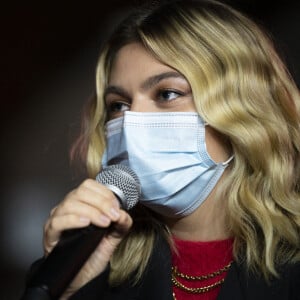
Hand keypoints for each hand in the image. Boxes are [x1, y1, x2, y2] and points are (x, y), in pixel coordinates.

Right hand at [43, 179, 132, 298]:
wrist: (79, 278)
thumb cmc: (92, 255)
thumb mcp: (112, 238)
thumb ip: (121, 225)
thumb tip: (124, 214)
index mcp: (82, 203)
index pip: (89, 186)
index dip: (105, 193)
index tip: (116, 208)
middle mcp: (68, 208)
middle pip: (81, 192)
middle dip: (101, 202)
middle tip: (112, 216)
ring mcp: (57, 219)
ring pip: (70, 204)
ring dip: (91, 211)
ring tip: (103, 223)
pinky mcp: (50, 234)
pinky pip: (58, 221)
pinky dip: (73, 219)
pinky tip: (86, 223)